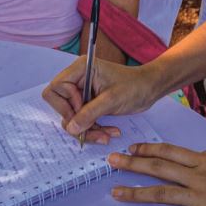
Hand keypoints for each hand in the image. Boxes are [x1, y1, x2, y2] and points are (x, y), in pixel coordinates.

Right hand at [42, 55, 161, 143]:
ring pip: (70, 117)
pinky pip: (81, 122)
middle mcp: (78, 79)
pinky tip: (109, 133)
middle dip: (75, 121)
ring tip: (106, 136)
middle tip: (92, 128)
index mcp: (80, 69)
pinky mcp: (88, 104)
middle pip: (59, 105)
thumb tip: (71, 128)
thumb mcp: (112, 100)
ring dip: (87, 130)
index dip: (66, 103)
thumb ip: (90, 113)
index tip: (84, 109)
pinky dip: (93, 130)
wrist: (149, 89)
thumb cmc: (134, 86)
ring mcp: (82, 92)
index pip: (56, 88)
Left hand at [109, 142, 205, 205]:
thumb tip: (193, 157)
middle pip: (160, 168)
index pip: (170, 152)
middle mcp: (198, 176)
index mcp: (204, 161)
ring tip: (116, 193)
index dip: (148, 149)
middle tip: (111, 162)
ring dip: (137, 193)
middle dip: (133, 164)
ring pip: (162, 193)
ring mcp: (200, 197)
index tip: (131, 148)